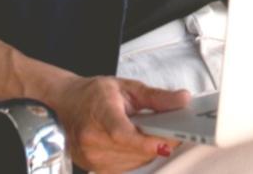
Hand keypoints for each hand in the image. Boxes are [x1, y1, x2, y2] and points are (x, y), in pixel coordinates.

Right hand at [41, 73, 189, 172]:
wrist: (68, 102)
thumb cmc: (96, 93)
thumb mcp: (129, 87)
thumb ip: (158, 97)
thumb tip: (183, 100)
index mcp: (99, 113)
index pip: (122, 134)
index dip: (145, 142)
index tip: (168, 142)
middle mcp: (90, 139)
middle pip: (132, 151)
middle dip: (157, 144)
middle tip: (174, 132)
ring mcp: (89, 157)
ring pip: (131, 163)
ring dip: (147, 152)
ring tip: (154, 135)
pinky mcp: (91, 167)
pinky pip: (123, 168)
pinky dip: (136, 158)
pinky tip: (138, 144)